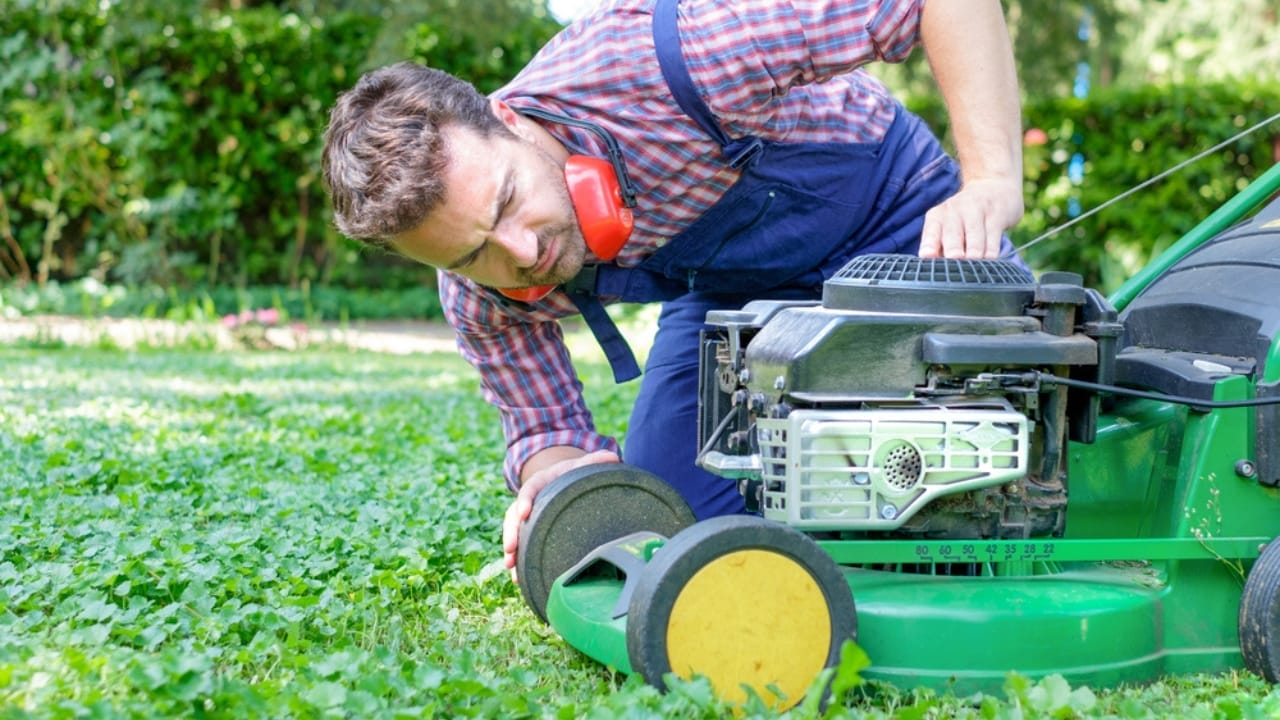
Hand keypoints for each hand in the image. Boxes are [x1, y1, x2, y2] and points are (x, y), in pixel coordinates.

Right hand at [502, 448, 621, 581]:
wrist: (564, 480)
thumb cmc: (574, 474)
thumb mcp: (582, 465)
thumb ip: (595, 461)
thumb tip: (614, 457)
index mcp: (540, 482)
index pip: (529, 489)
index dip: (525, 500)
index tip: (524, 512)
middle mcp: (528, 500)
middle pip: (514, 516)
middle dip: (511, 533)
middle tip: (510, 549)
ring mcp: (526, 517)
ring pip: (513, 533)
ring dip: (511, 551)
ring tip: (510, 567)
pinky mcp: (529, 531)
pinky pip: (520, 545)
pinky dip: (518, 561)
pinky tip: (517, 578)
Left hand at [919, 178, 1023, 259]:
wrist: (995, 187)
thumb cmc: (966, 217)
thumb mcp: (949, 226)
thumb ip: (941, 247)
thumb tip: (937, 270)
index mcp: (937, 216)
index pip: (931, 232)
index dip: (929, 244)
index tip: (927, 255)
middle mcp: (955, 210)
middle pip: (952, 233)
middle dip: (953, 248)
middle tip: (955, 259)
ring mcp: (977, 210)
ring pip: (975, 234)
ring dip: (974, 251)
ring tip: (974, 264)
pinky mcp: (997, 214)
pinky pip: (994, 235)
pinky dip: (992, 250)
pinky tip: (991, 259)